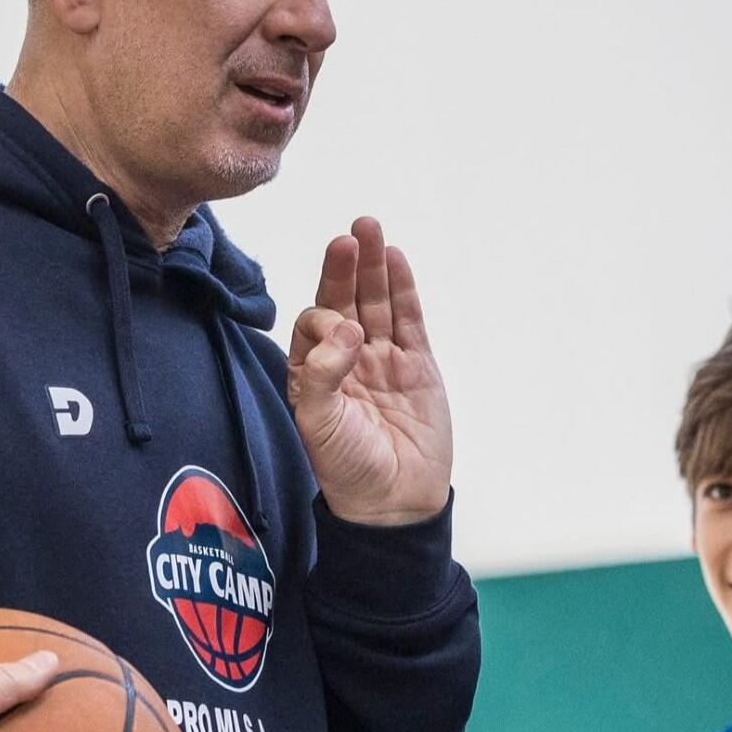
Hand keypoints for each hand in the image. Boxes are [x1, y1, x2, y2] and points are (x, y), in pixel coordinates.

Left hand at [288, 216, 451, 525]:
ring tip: (370, 228)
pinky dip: (403, 289)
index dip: (324, 318)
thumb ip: (322, 375)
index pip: (313, 325)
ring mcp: (383, 360)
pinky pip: (409, 320)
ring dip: (373, 266)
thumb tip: (344, 330)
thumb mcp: (319, 425)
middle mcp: (346, 359)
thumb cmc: (347, 469)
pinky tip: (396, 259)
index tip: (341, 329)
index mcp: (313, 371)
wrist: (395, 504)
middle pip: (344, 300)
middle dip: (345, 267)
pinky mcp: (417, 366)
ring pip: (377, 303)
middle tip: (349, 235)